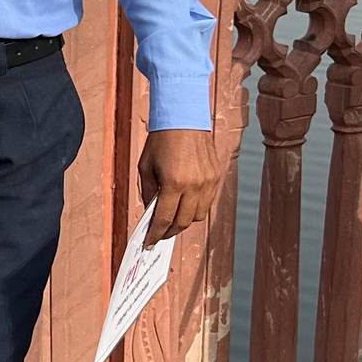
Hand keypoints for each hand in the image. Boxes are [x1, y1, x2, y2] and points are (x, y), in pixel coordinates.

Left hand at [139, 129, 220, 247]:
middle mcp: (194, 186)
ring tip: (173, 219)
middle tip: (160, 233)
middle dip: (169, 231)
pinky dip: (196, 208)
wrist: (184, 118)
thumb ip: (148, 192)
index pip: (164, 219)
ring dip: (185, 221)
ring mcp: (208, 182)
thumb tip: (151, 212)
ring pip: (198, 216)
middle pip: (183, 222)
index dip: (156, 234)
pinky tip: (185, 205)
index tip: (149, 243)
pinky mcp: (216, 177)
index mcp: (173, 183)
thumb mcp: (145, 166)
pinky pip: (208, 202)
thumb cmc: (161, 140)